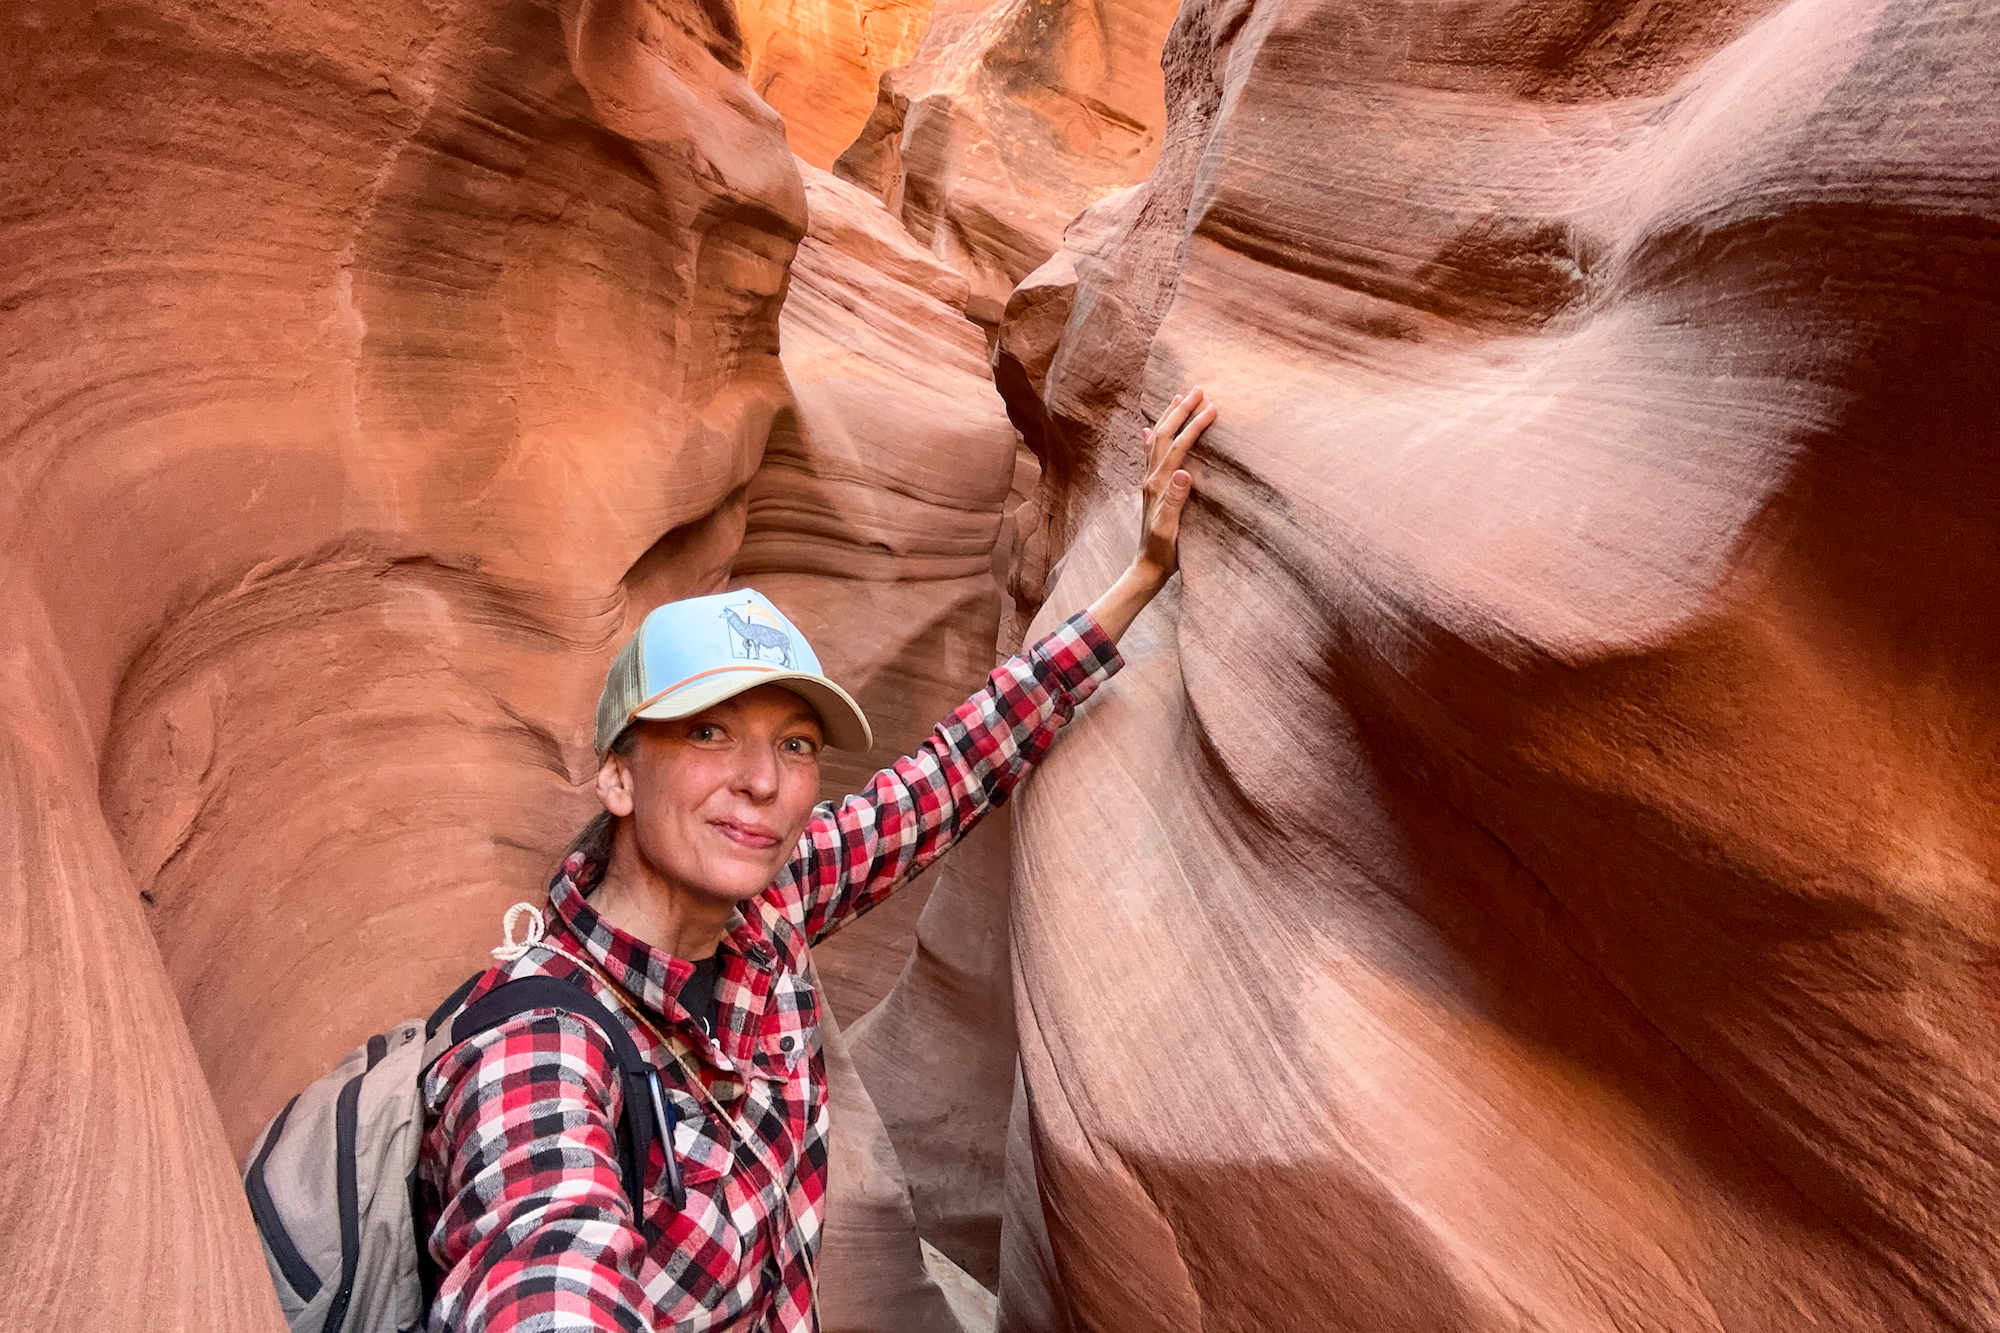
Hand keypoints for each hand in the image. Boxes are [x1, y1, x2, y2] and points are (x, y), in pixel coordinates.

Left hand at [1135, 386, 1215, 584]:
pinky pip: (1150, 455)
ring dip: (1168, 417)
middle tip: (1198, 389)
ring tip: (1178, 398)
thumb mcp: (1171, 529)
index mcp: (1159, 485)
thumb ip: (1175, 501)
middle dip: (1181, 411)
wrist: (1147, 566)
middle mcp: (1151, 478)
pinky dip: (1152, 437)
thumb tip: (1185, 473)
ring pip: (1157, 440)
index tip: (1212, 407)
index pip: (1178, 447)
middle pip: (1165, 436)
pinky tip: (1148, 430)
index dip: (1195, 426)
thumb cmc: (1163, 551)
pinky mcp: (1151, 488)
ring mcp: (1150, 482)